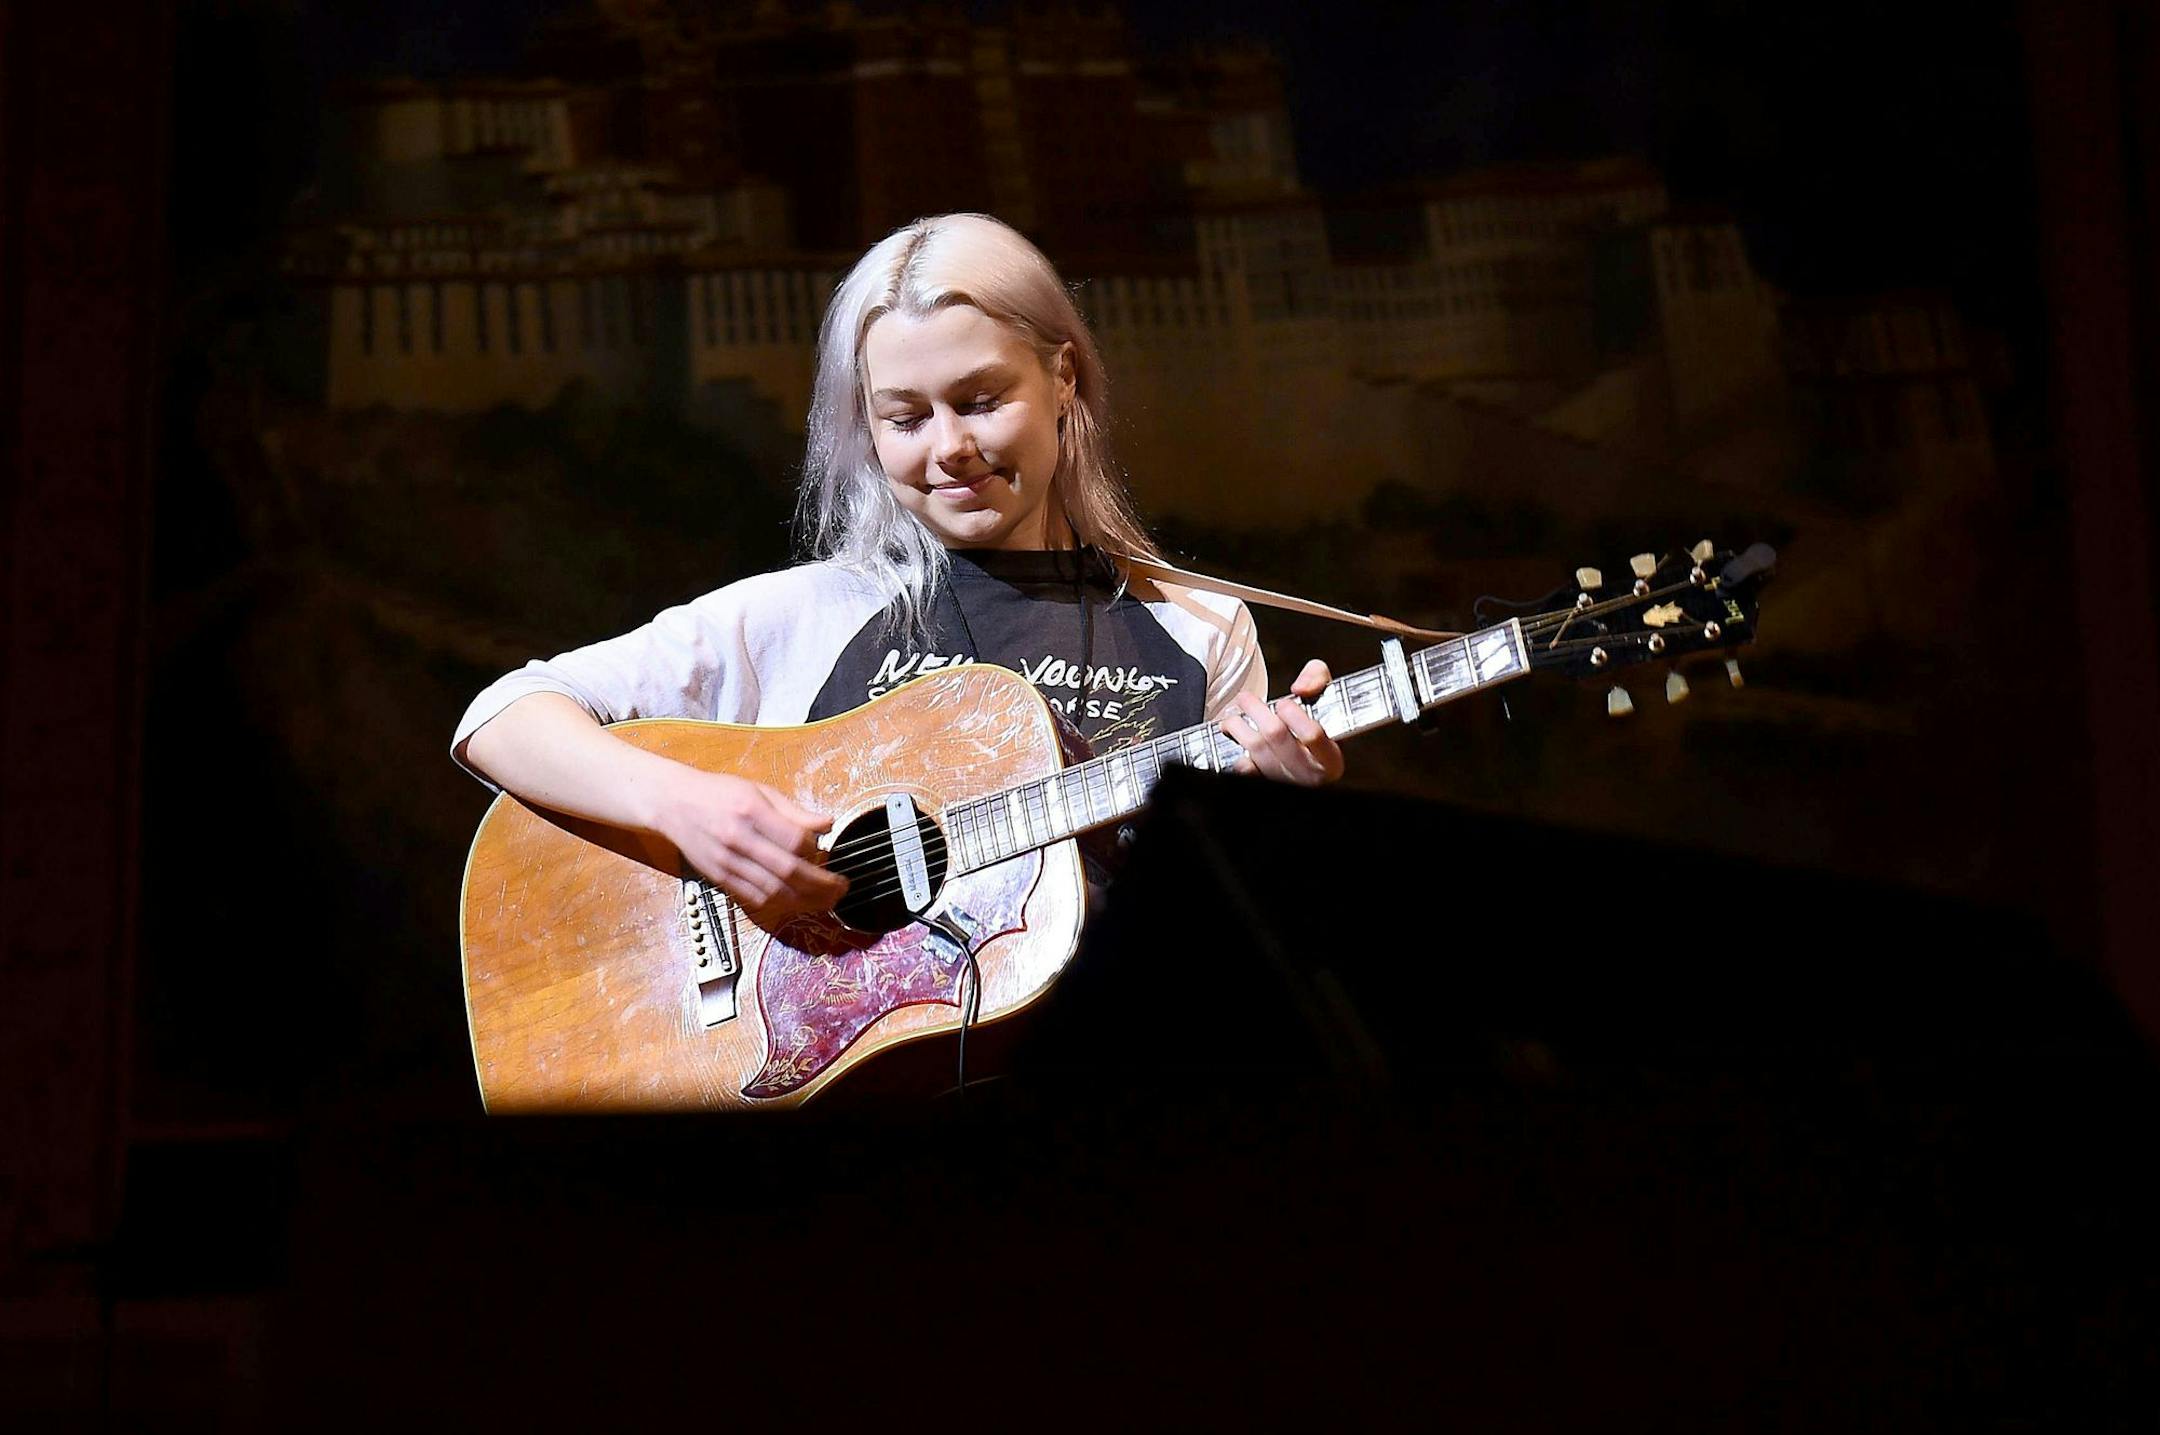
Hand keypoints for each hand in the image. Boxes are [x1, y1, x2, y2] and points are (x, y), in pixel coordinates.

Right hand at [650, 770, 847, 928]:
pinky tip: (796, 901)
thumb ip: (794, 811)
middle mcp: (738, 840)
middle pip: (787, 872)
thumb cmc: (718, 793)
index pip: (794, 840)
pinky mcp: (719, 879)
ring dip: (804, 901)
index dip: (817, 851)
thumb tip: (827, 824)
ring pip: (772, 892)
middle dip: (821, 885)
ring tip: (825, 900)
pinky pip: (754, 899)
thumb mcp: (759, 791)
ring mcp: (727, 863)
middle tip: (841, 888)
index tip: (828, 852)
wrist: (673, 804)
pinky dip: (779, 904)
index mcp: (750, 811)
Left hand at [1226, 659, 1344, 785]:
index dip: (1294, 714)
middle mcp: (1309, 772)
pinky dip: (1238, 755)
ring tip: (1233, 717)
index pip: (1312, 734)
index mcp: (1330, 756)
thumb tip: (1300, 688)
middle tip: (1245, 699)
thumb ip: (1318, 678)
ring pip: (1256, 750)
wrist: (1310, 760)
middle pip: (1276, 736)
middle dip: (1256, 711)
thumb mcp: (1328, 696)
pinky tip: (1237, 742)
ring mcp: (1287, 780)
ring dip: (1238, 728)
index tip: (1284, 703)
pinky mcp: (1268, 781)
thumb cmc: (1320, 726)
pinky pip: (1247, 770)